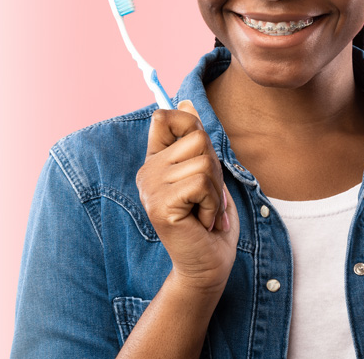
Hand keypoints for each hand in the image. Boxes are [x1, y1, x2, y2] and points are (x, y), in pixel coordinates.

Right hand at [136, 100, 238, 293]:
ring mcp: (150, 188)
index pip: (165, 116)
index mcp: (155, 160)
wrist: (208, 263)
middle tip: (208, 197)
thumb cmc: (210, 218)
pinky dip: (213, 204)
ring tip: (205, 211)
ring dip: (216, 190)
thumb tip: (186, 99)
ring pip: (204, 161)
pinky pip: (201, 183)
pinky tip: (202, 221)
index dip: (191, 127)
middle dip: (216, 168)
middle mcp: (147, 171)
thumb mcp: (206, 172)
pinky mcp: (160, 205)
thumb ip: (194, 139)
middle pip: (196, 137)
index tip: (200, 159)